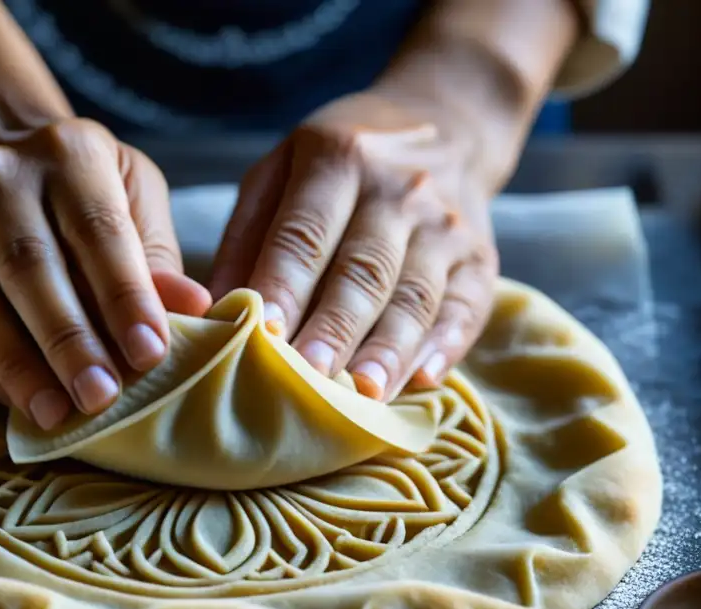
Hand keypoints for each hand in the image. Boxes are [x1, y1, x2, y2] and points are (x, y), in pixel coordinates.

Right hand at [0, 118, 211, 429]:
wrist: (0, 169)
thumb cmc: (85, 197)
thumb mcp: (135, 204)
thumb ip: (157, 259)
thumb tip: (193, 310)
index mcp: (69, 152)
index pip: (98, 231)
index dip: (124, 296)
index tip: (150, 355)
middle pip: (30, 268)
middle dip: (68, 341)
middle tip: (100, 397)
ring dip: (19, 367)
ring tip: (57, 413)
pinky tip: (18, 400)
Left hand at [209, 93, 498, 400]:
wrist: (448, 123)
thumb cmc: (342, 162)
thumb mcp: (282, 168)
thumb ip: (248, 233)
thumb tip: (219, 307)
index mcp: (339, 158)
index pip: (306, 233)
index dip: (285, 286)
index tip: (264, 335)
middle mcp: (399, 189)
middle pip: (364, 270)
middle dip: (335, 328)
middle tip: (310, 376)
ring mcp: (447, 224)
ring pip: (416, 295)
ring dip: (390, 348)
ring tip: (365, 394)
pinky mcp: (481, 256)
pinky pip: (467, 306)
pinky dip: (446, 345)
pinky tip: (424, 380)